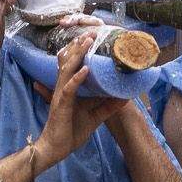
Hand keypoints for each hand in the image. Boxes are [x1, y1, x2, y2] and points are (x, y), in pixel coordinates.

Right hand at [31, 32, 127, 168]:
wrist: (56, 149)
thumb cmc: (71, 131)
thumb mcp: (95, 117)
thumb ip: (108, 106)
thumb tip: (125, 97)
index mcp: (69, 88)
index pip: (72, 64)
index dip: (79, 49)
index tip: (91, 36)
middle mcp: (63, 87)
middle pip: (68, 61)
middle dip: (78, 46)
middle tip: (91, 32)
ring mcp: (61, 95)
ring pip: (67, 69)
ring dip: (77, 55)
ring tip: (87, 42)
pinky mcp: (60, 104)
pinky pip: (68, 88)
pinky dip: (77, 78)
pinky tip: (85, 70)